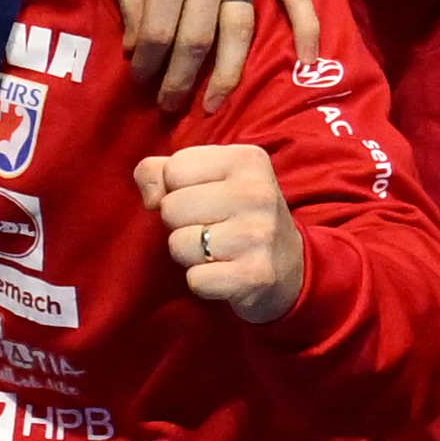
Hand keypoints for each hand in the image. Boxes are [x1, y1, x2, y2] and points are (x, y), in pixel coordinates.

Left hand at [145, 132, 309, 322]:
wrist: (289, 266)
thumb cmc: (234, 215)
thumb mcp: (205, 178)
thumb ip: (159, 171)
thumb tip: (150, 196)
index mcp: (247, 160)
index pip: (174, 169)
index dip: (176, 189)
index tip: (205, 199)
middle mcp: (258, 193)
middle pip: (171, 207)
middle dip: (180, 223)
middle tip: (211, 228)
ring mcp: (259, 234)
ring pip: (178, 244)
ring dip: (189, 254)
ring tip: (217, 250)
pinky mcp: (255, 275)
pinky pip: (194, 279)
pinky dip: (201, 281)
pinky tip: (225, 272)